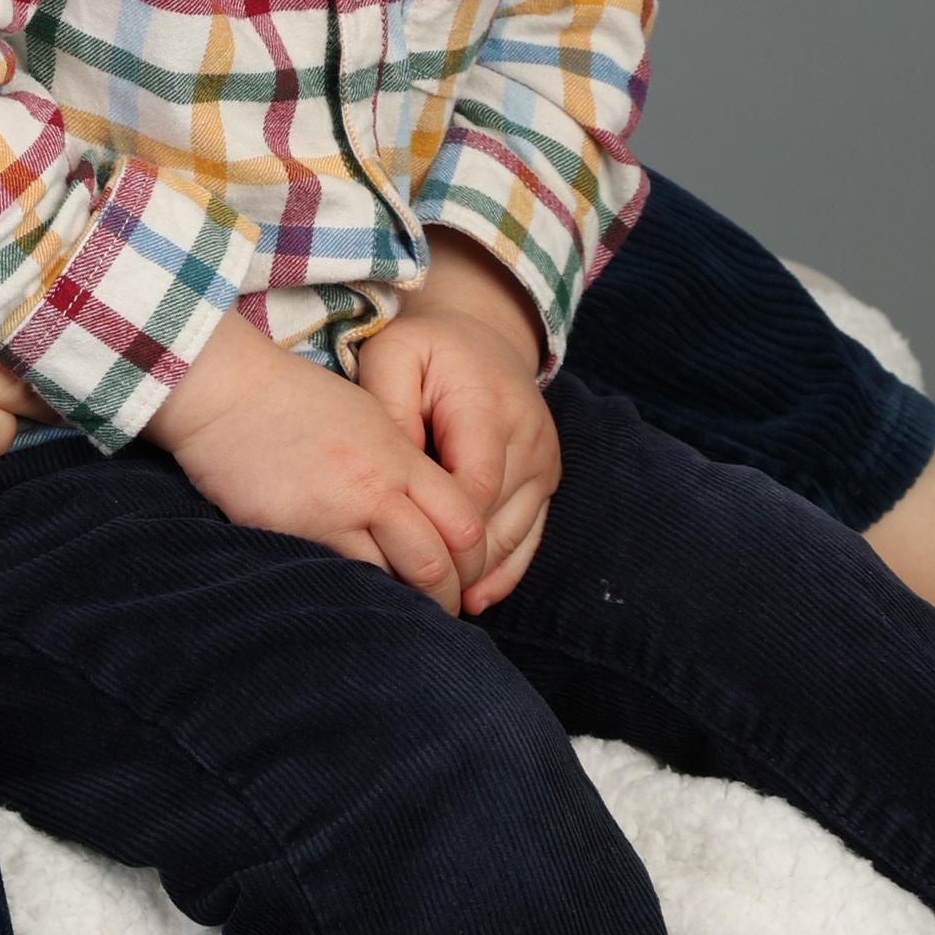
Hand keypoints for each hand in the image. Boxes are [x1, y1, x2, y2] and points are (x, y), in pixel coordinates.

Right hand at [143, 310, 491, 611]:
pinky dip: (361, 598)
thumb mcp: (365, 416)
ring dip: (407, 605)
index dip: (475, 558)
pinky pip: (344, 581)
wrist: (225, 391)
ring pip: (395, 582)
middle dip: (448, 595)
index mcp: (397, 455)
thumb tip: (428, 513)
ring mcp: (335, 514)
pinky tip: (361, 603)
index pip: (464, 522)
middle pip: (438, 563)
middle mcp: (375, 488)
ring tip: (405, 615)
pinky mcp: (296, 534)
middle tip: (443, 608)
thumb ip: (401, 463)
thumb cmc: (292, 398)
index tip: (466, 573)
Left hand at [356, 233, 560, 613]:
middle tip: (402, 589)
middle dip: (450, 558)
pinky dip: (502, 572)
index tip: (395, 547)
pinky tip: (473, 597)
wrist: (482, 334)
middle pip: (493, 521)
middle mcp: (529, 439)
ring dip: (473, 572)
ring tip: (427, 600)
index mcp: (489, 407)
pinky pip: (530, 540)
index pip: (474, 486)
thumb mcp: (392, 355)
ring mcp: (545, 464)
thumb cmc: (425, 349)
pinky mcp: (547, 482)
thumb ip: (388, 408)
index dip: (438, 526)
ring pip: (512, 539)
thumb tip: (390, 476)